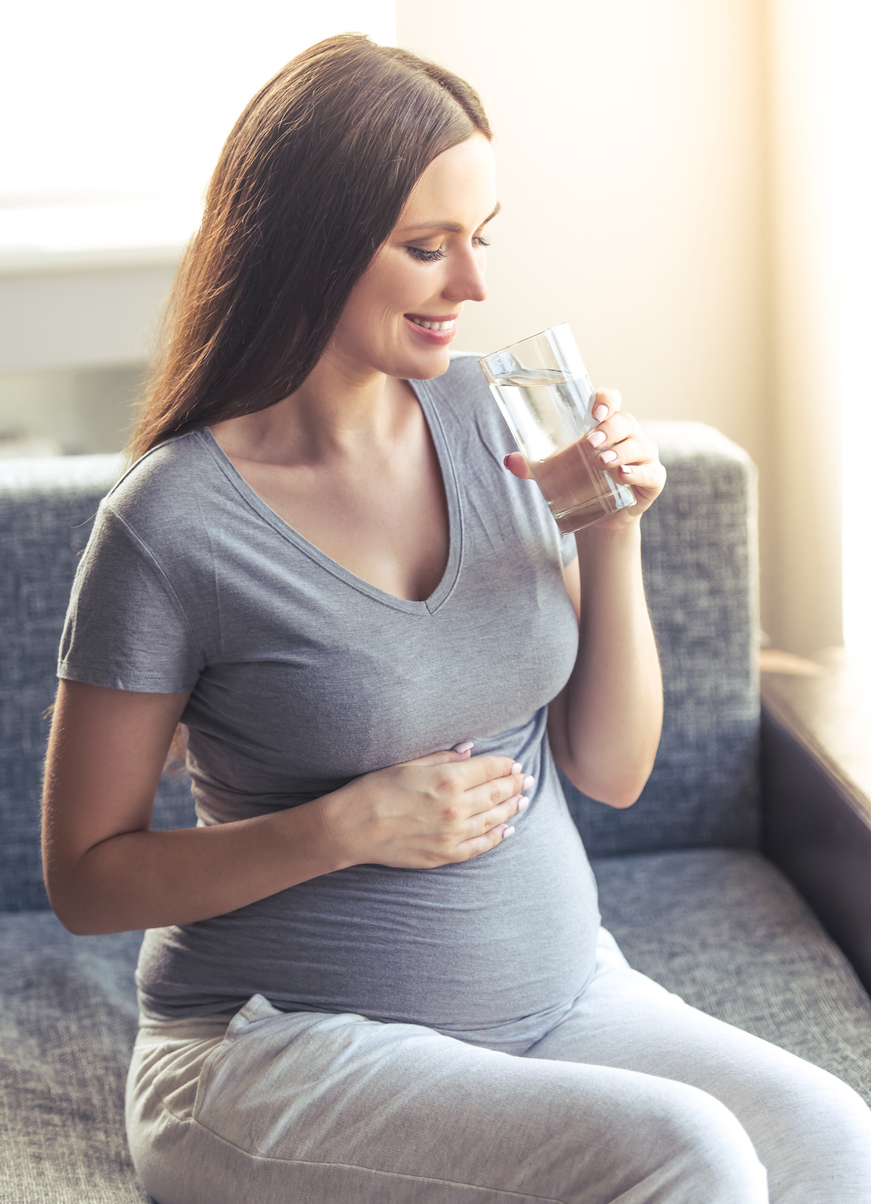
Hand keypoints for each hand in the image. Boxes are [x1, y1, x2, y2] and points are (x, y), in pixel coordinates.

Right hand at [317, 747, 530, 869]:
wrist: (352, 828)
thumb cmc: (375, 788)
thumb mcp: (408, 763)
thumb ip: (443, 757)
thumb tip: (470, 750)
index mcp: (448, 780)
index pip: (489, 769)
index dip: (505, 764)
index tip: (514, 763)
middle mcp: (456, 808)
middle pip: (497, 793)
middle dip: (515, 784)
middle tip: (526, 779)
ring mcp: (452, 835)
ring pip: (494, 819)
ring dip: (511, 808)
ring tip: (523, 800)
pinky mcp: (444, 855)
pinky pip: (480, 846)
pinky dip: (497, 837)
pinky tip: (507, 829)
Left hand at [504, 387, 665, 525]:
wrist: (599, 517)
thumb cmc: (579, 481)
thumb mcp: (554, 472)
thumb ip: (533, 466)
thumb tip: (509, 460)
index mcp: (606, 423)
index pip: (610, 400)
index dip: (606, 399)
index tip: (595, 411)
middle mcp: (628, 435)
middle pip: (625, 421)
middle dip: (610, 430)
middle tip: (592, 442)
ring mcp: (644, 456)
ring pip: (640, 445)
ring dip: (622, 452)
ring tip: (602, 462)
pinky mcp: (653, 479)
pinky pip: (651, 472)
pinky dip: (638, 473)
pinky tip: (623, 476)